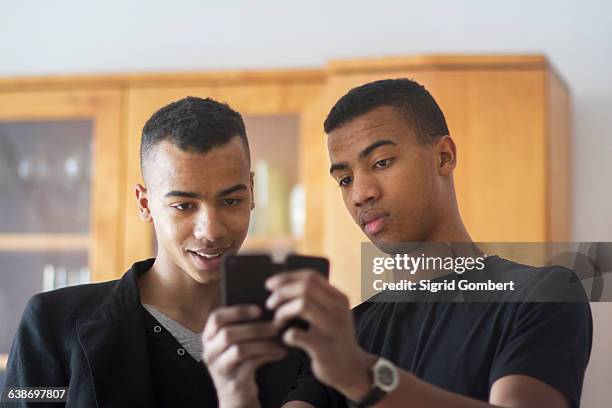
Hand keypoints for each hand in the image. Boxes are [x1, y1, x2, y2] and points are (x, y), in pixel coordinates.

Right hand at [202, 305, 286, 407]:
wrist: (236, 393)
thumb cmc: (238, 361)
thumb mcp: (232, 343)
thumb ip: (240, 326)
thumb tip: (266, 308)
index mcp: (208, 337)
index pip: (216, 318)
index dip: (237, 311)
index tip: (259, 310)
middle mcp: (210, 352)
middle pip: (228, 334)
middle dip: (255, 328)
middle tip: (276, 326)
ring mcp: (220, 368)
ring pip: (239, 350)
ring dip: (263, 343)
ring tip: (279, 340)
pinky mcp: (233, 381)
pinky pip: (251, 364)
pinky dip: (268, 356)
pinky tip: (280, 352)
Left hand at [266, 270, 375, 399]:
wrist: (351, 369)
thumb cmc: (334, 338)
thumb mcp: (334, 314)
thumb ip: (318, 299)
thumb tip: (282, 286)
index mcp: (339, 298)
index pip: (311, 276)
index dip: (287, 277)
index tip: (270, 284)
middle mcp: (338, 310)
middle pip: (305, 287)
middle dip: (281, 293)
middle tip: (270, 304)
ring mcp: (332, 328)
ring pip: (301, 305)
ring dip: (282, 312)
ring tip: (277, 322)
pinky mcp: (323, 347)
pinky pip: (296, 334)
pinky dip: (286, 335)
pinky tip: (286, 340)